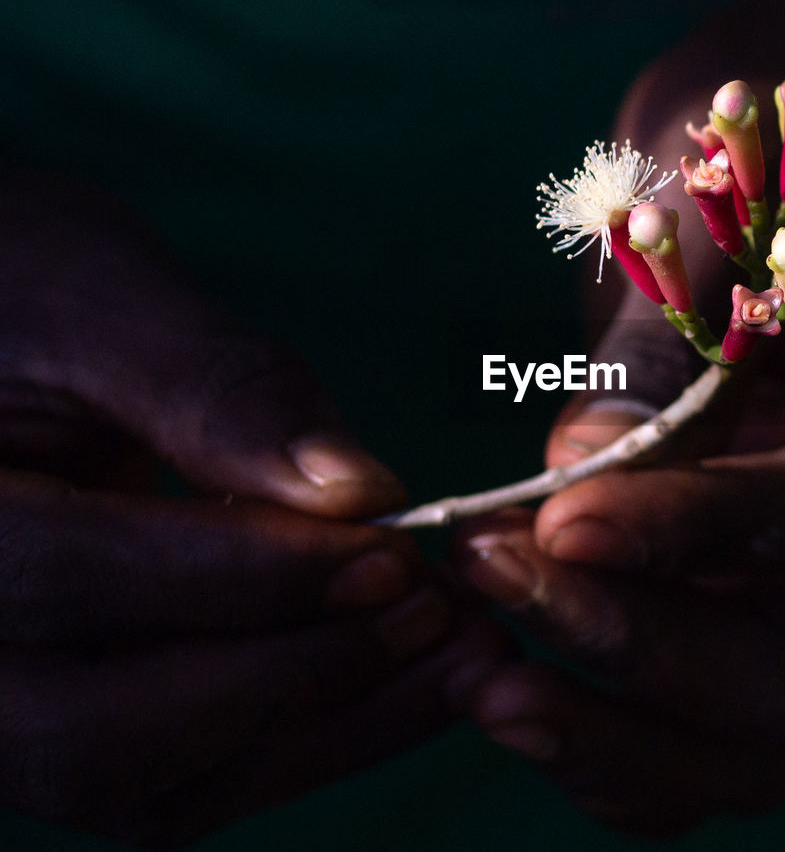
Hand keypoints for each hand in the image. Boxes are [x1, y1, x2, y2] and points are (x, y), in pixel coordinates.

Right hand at [0, 166, 510, 844]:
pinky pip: (181, 773)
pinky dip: (306, 735)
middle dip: (295, 674)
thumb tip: (356, 489)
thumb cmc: (15, 283)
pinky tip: (413, 676)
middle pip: (100, 730)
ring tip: (460, 655)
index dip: (243, 576)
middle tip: (440, 613)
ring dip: (325, 725)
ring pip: (148, 780)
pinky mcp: (65, 721)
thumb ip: (216, 391)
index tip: (389, 549)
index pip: (68, 581)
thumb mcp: (96, 298)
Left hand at [454, 113, 784, 834]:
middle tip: (486, 585)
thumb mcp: (716, 204)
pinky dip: (617, 736)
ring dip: (614, 732)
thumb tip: (575, 481)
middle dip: (633, 648)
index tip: (553, 521)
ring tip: (479, 679)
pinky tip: (516, 688)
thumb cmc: (767, 141)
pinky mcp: (778, 598)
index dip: (700, 529)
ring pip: (762, 731)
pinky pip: (713, 725)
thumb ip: (660, 349)